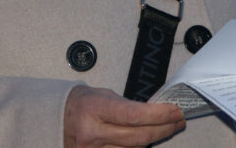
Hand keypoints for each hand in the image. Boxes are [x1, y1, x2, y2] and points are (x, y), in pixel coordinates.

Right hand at [64, 85, 185, 146]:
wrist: (56, 118)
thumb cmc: (82, 103)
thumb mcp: (104, 95)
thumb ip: (127, 106)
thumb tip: (156, 113)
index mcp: (95, 109)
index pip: (134, 115)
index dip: (160, 115)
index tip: (175, 110)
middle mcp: (93, 133)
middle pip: (139, 136)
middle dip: (164, 128)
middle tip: (178, 120)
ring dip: (153, 139)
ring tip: (166, 128)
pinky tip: (147, 140)